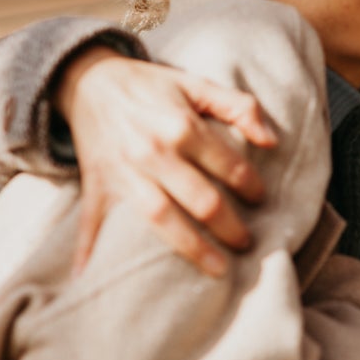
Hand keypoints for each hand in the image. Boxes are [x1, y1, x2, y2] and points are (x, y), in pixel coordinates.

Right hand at [55, 47, 276, 274]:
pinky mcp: (96, 185)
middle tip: (248, 244)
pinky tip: (88, 279)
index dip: (252, 186)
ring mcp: (123, 173)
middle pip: (201, 200)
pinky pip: (91, 223)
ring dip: (191, 248)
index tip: (262, 200)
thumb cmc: (150, 86)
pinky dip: (88, 251)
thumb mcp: (197, 85)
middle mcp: (153, 152)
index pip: (229, 166)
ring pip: (161, 218)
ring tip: (219, 269)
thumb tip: (272, 141)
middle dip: (230, 227)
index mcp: (182, 126)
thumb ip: (240, 106)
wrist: (89, 80)